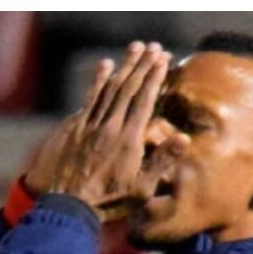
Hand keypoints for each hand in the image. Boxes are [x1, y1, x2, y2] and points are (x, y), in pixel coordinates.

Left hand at [25, 42, 183, 221]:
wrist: (68, 206)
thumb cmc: (109, 201)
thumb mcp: (142, 188)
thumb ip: (162, 161)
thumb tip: (185, 138)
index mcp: (129, 139)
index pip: (145, 100)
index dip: (154, 77)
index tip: (163, 59)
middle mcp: (110, 127)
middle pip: (128, 89)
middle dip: (142, 65)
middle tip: (153, 47)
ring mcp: (90, 126)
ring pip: (109, 89)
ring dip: (123, 67)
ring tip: (134, 49)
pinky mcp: (75, 129)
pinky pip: (89, 99)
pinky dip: (98, 81)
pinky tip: (105, 66)